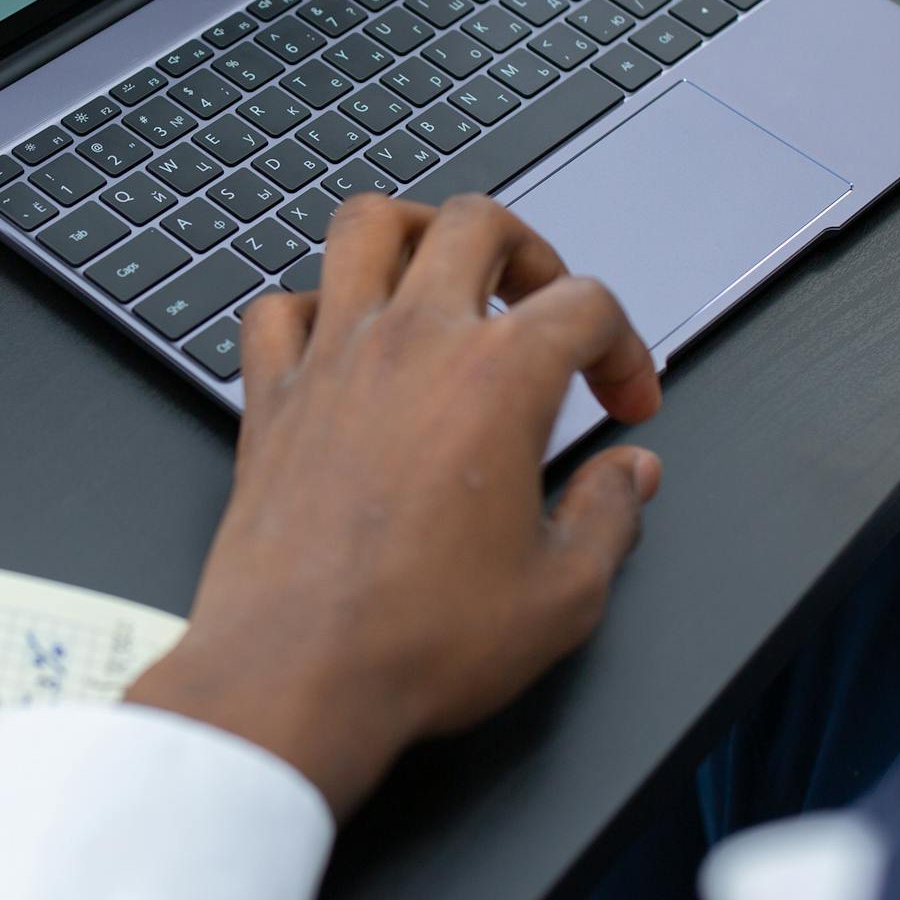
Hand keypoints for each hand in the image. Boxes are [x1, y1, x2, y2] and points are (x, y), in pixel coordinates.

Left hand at [127, 193, 662, 818]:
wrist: (294, 677)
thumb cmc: (420, 641)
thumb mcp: (562, 596)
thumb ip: (610, 518)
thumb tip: (630, 476)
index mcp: (497, 378)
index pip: (586, 304)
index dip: (625, 347)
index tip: (625, 403)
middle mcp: (411, 342)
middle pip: (475, 222)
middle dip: (529, 250)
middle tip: (541, 307)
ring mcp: (331, 359)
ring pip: (365, 226)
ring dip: (413, 233)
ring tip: (440, 276)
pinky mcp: (269, 396)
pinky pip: (276, 306)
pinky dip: (309, 306)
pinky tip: (338, 344)